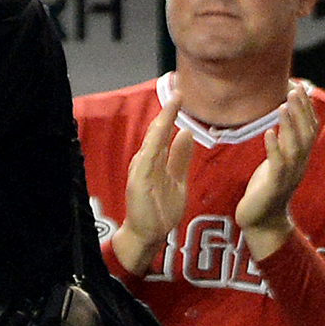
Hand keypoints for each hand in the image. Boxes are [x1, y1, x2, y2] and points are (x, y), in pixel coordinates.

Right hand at [112, 98, 192, 271]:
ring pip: (153, 140)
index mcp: (155, 159)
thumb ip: (180, 158)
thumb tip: (186, 132)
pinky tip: (161, 131)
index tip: (181, 94)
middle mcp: (146, 160)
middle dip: (168, 111)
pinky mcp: (138, 181)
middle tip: (179, 90)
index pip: (164, 131)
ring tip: (173, 103)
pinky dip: (154, 143)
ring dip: (163, 121)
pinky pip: (147, 158)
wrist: (146, 235)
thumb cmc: (160, 209)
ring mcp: (140, 169)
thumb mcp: (177, 180)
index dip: (172, 113)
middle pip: (158, 131)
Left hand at [234, 82, 316, 257]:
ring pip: (294, 148)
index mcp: (300, 159)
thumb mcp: (278, 161)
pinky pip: (277, 165)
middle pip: (306, 135)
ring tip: (282, 105)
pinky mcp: (274, 187)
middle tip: (294, 90)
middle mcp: (298, 166)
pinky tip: (269, 132)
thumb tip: (284, 116)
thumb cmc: (267, 189)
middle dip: (301, 112)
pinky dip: (274, 148)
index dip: (307, 109)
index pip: (310, 130)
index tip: (301, 87)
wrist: (262, 223)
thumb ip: (283, 142)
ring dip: (290, 125)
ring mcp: (288, 177)